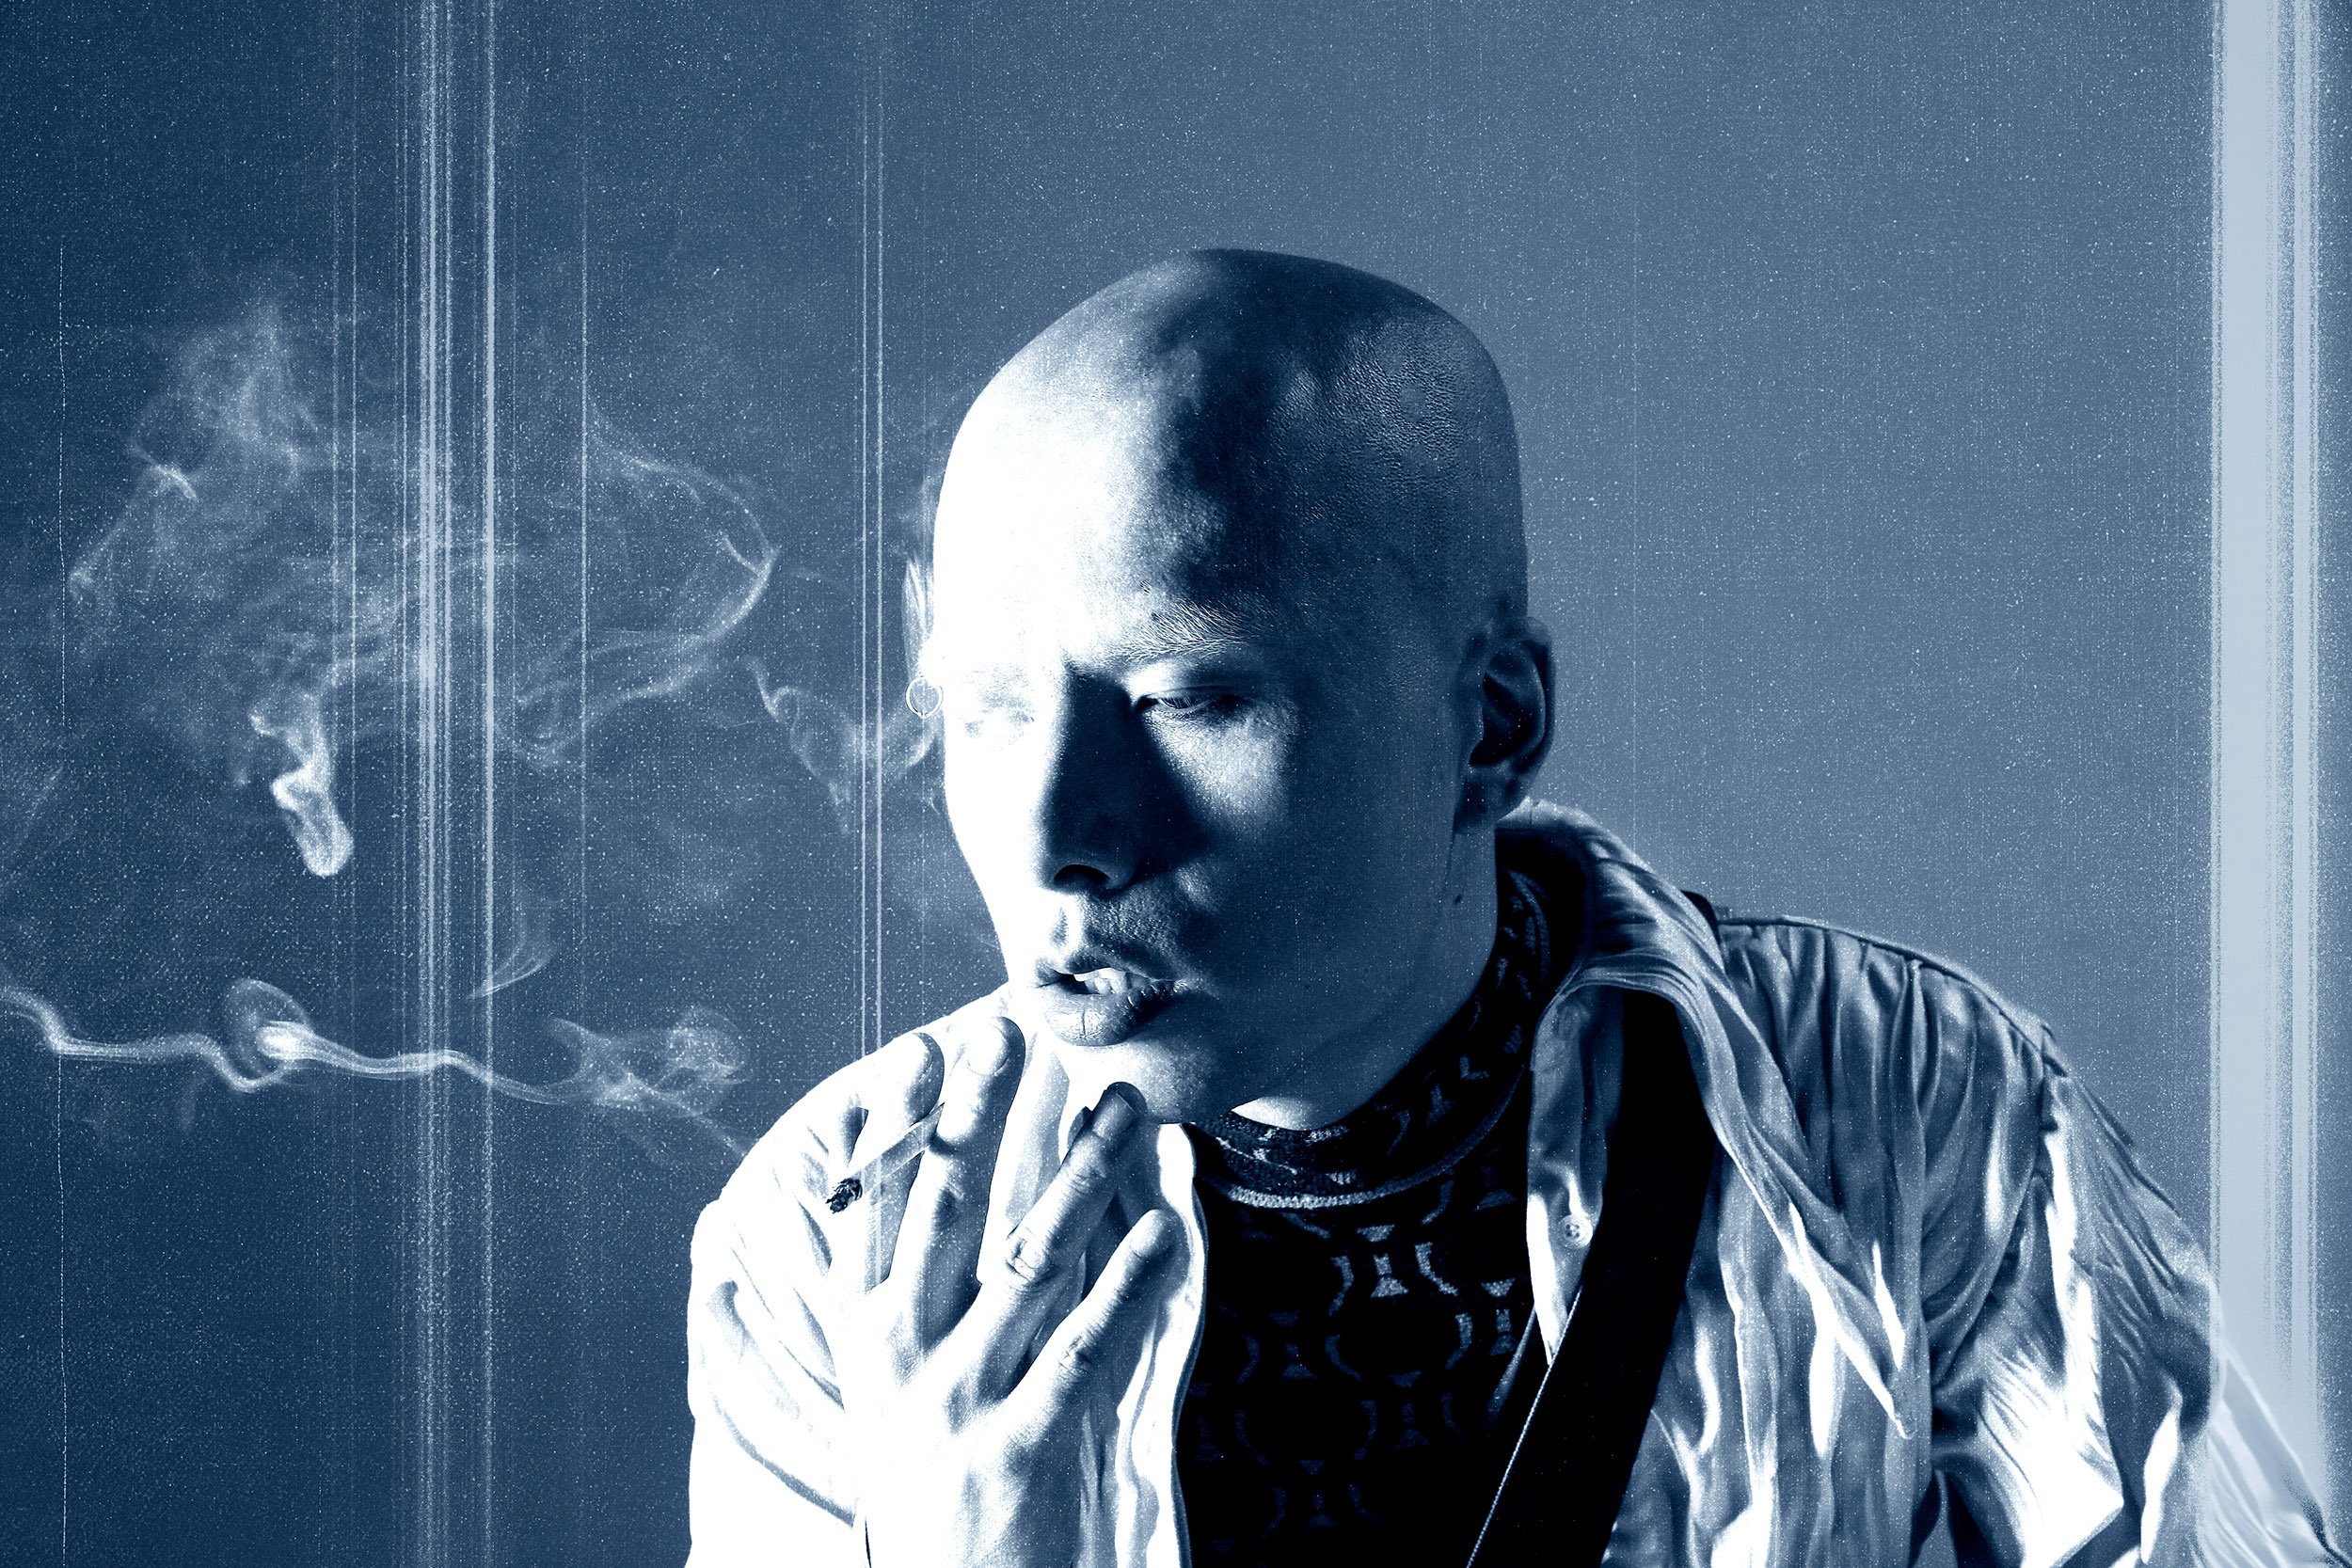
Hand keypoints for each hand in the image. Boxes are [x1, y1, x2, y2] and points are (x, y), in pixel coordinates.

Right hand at [824, 1010, 1179, 1567]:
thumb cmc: (931, 1481)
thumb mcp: (886, 1388)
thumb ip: (881, 1295)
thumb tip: (817, 1210)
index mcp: (866, 1335)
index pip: (873, 1207)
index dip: (897, 1125)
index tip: (923, 1049)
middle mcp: (904, 1356)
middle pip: (944, 1209)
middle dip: (978, 1112)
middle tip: (1010, 1030)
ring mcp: (964, 1399)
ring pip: (1029, 1259)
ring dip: (1080, 1170)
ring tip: (1121, 1103)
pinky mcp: (1026, 1445)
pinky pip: (1087, 1346)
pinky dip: (1130, 1282)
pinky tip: (1166, 1227)